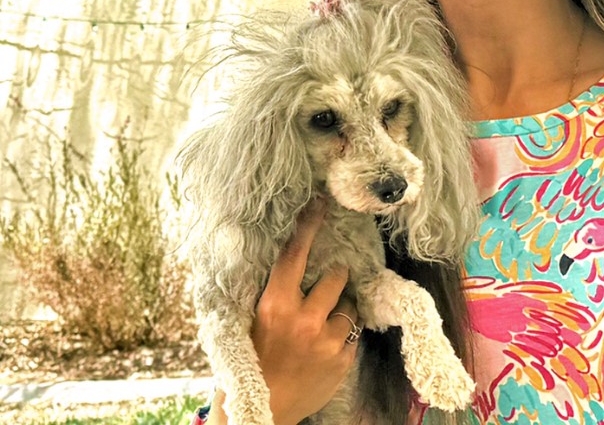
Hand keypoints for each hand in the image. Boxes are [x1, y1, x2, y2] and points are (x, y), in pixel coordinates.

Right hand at [249, 198, 360, 424]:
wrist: (262, 413)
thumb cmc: (248, 366)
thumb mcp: (246, 326)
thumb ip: (267, 296)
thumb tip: (281, 263)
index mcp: (274, 307)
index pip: (295, 256)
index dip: (309, 227)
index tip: (321, 204)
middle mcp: (304, 319)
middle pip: (336, 276)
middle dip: (333, 278)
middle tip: (323, 288)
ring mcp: (327, 340)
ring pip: (349, 304)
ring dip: (340, 308)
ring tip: (320, 325)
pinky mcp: (344, 359)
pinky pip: (352, 332)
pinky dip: (341, 335)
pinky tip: (322, 349)